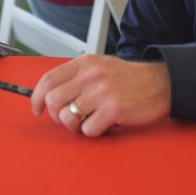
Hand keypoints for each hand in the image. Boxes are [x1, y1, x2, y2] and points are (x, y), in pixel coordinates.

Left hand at [30, 55, 171, 136]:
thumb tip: (50, 94)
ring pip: (68, 117)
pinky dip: (94, 131)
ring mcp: (101, 91)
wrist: (159, 83)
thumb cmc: (128, 78)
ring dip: (75, 125)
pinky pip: (89, 129)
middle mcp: (90, 75)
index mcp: (84, 63)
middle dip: (56, 116)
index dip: (36, 97)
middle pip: (53, 101)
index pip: (48, 80)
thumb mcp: (99, 66)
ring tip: (89, 120)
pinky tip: (106, 122)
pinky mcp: (113, 109)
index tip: (37, 108)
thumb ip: (76, 76)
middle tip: (68, 119)